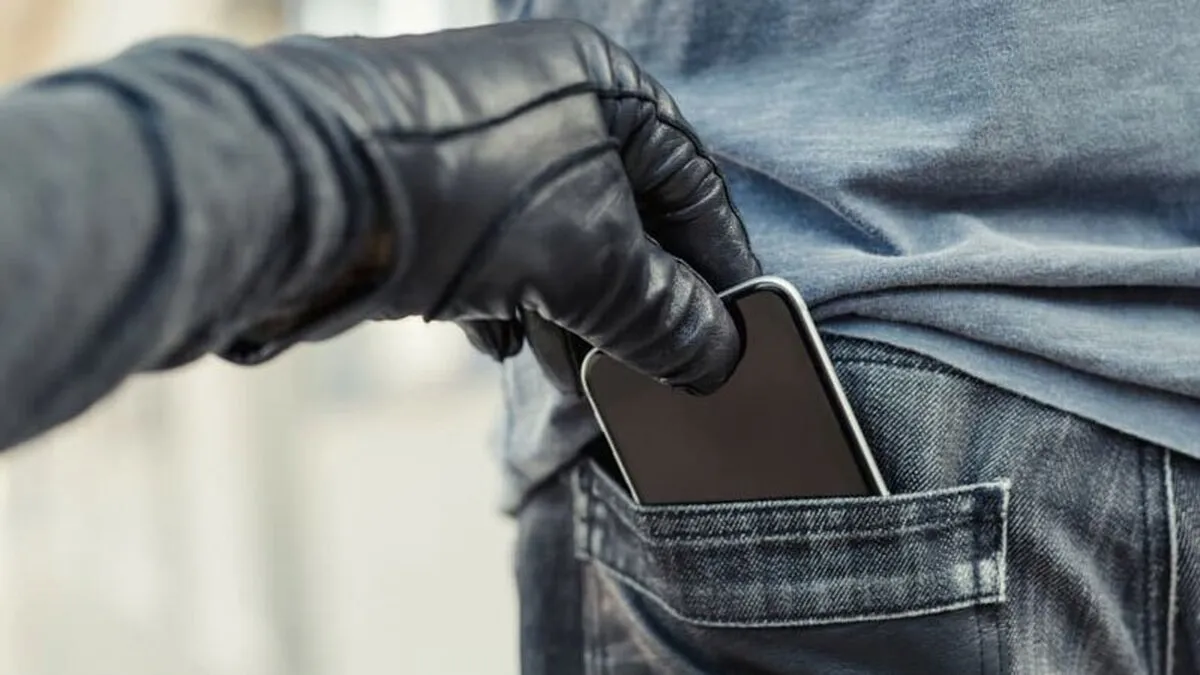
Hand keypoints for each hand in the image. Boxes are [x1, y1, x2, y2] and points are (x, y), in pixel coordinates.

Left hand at [234, 20, 760, 392]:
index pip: (691, 180)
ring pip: (553, 240)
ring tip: (585, 372)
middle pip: (621, 215)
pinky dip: (506, 302)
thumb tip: (715, 355)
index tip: (733, 330)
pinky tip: (502, 342)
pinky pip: (491, 251)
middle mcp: (539, 99)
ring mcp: (476, 141)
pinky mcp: (422, 186)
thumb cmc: (465, 193)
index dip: (718, 262)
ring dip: (573, 314)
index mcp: (599, 83)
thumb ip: (664, 314)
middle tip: (659, 366)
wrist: (302, 190)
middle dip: (639, 300)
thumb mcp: (592, 262)